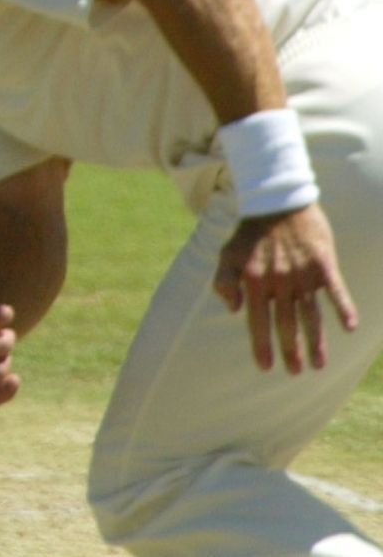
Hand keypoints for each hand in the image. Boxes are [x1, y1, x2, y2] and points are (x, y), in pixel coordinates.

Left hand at [213, 202, 358, 373]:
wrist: (277, 202)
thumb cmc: (250, 232)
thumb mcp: (226, 254)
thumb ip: (224, 281)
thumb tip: (233, 310)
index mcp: (255, 282)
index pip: (258, 321)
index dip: (262, 345)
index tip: (266, 367)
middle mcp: (280, 282)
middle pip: (287, 324)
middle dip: (290, 350)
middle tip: (295, 372)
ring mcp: (303, 274)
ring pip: (311, 315)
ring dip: (316, 341)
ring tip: (318, 365)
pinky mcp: (324, 264)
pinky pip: (336, 291)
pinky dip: (344, 308)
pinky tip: (350, 327)